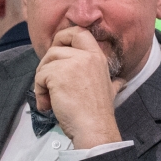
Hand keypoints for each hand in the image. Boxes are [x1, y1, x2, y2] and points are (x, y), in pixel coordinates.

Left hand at [34, 27, 125, 148]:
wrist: (94, 128)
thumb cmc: (99, 114)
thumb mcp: (111, 91)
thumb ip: (114, 83)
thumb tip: (121, 82)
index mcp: (97, 57)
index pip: (78, 32)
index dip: (63, 37)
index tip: (57, 52)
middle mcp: (86, 56)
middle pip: (55, 48)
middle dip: (46, 63)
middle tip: (47, 81)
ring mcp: (72, 64)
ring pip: (46, 63)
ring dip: (41, 82)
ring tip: (49, 99)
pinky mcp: (58, 74)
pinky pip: (39, 76)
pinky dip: (39, 91)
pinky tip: (47, 104)